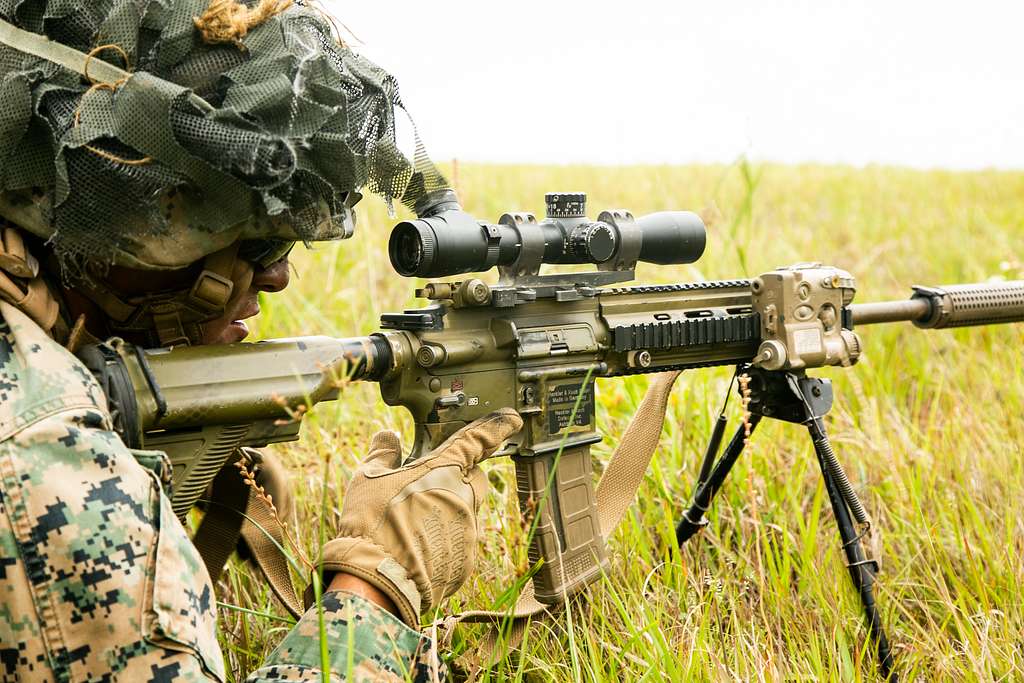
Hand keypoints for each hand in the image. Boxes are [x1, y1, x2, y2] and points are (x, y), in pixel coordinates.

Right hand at [320, 409, 522, 625]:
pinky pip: (459, 544)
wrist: (377, 580)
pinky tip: (417, 550)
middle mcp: (464, 496)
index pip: (479, 439)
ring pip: (466, 513)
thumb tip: (387, 437)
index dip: (497, 427)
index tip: (511, 420)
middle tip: (426, 489)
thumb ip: (382, 454)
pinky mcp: (466, 560)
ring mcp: (468, 530)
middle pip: (473, 479)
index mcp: (445, 469)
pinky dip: (444, 543)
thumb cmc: (372, 525)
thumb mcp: (368, 479)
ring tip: (412, 527)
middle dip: (457, 479)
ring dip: (447, 514)